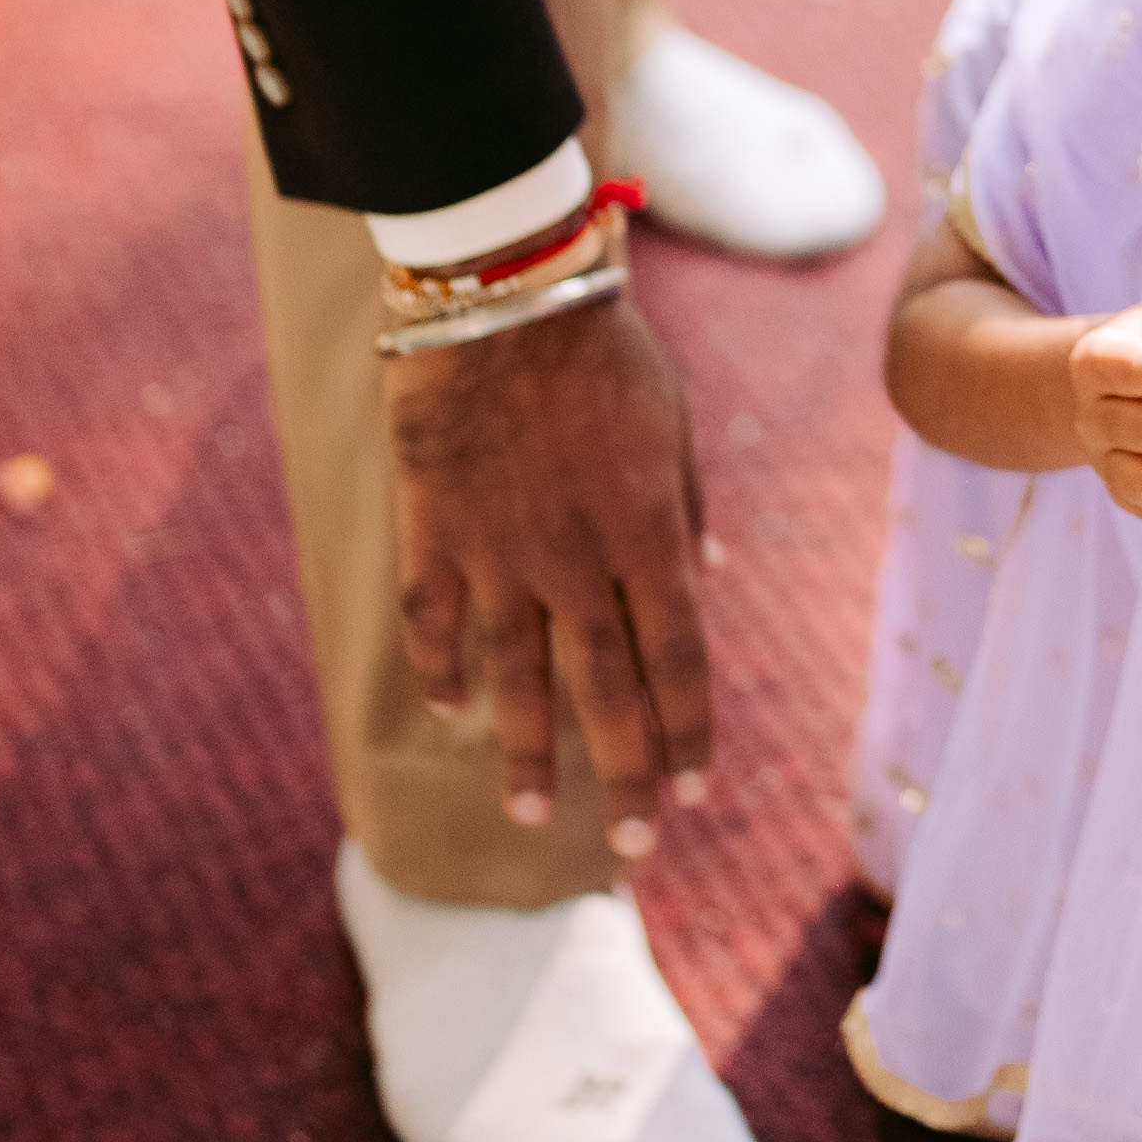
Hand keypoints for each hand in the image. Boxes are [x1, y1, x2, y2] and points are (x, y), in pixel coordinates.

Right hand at [390, 289, 714, 854]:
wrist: (504, 294)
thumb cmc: (604, 347)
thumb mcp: (673, 422)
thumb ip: (688, 503)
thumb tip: (707, 568)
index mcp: (649, 535)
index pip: (679, 661)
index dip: (690, 732)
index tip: (697, 790)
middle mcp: (577, 563)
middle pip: (606, 695)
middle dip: (627, 777)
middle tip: (639, 848)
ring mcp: (498, 554)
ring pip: (516, 682)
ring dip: (529, 755)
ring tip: (539, 817)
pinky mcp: (434, 532)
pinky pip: (435, 623)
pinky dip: (442, 672)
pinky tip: (453, 714)